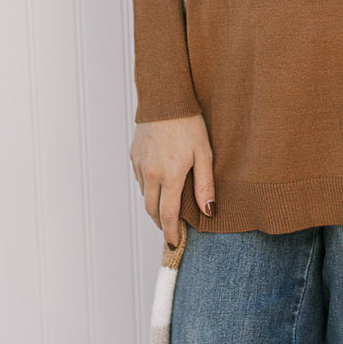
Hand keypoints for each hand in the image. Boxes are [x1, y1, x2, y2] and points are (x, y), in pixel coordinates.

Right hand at [130, 112, 213, 247]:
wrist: (165, 99)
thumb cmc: (189, 124)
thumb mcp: (204, 153)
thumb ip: (205, 185)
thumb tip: (209, 212)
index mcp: (170, 175)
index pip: (167, 215)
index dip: (171, 233)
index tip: (174, 245)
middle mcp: (150, 174)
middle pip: (152, 210)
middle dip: (161, 223)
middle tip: (173, 229)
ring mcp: (139, 165)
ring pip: (145, 195)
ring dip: (155, 205)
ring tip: (169, 208)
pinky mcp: (134, 156)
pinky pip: (141, 180)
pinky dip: (150, 188)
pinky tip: (161, 184)